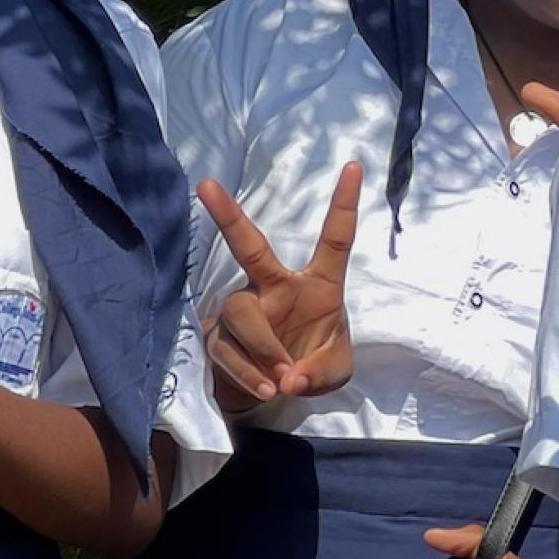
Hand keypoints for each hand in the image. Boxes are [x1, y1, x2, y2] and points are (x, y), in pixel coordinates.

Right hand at [196, 167, 360, 408]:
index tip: (354, 166)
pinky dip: (248, 373)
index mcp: (317, 284)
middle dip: (228, 215)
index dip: (343, 204)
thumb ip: (321, 373)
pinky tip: (266, 389)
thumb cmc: (312, 365)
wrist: (275, 392)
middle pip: (250, 247)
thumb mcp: (334, 373)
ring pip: (241, 312)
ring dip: (262, 348)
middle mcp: (275, 286)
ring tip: (281, 380)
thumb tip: (291, 378)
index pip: (334, 239)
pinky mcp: (219, 335)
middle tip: (205, 185)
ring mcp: (244, 307)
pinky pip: (227, 348)